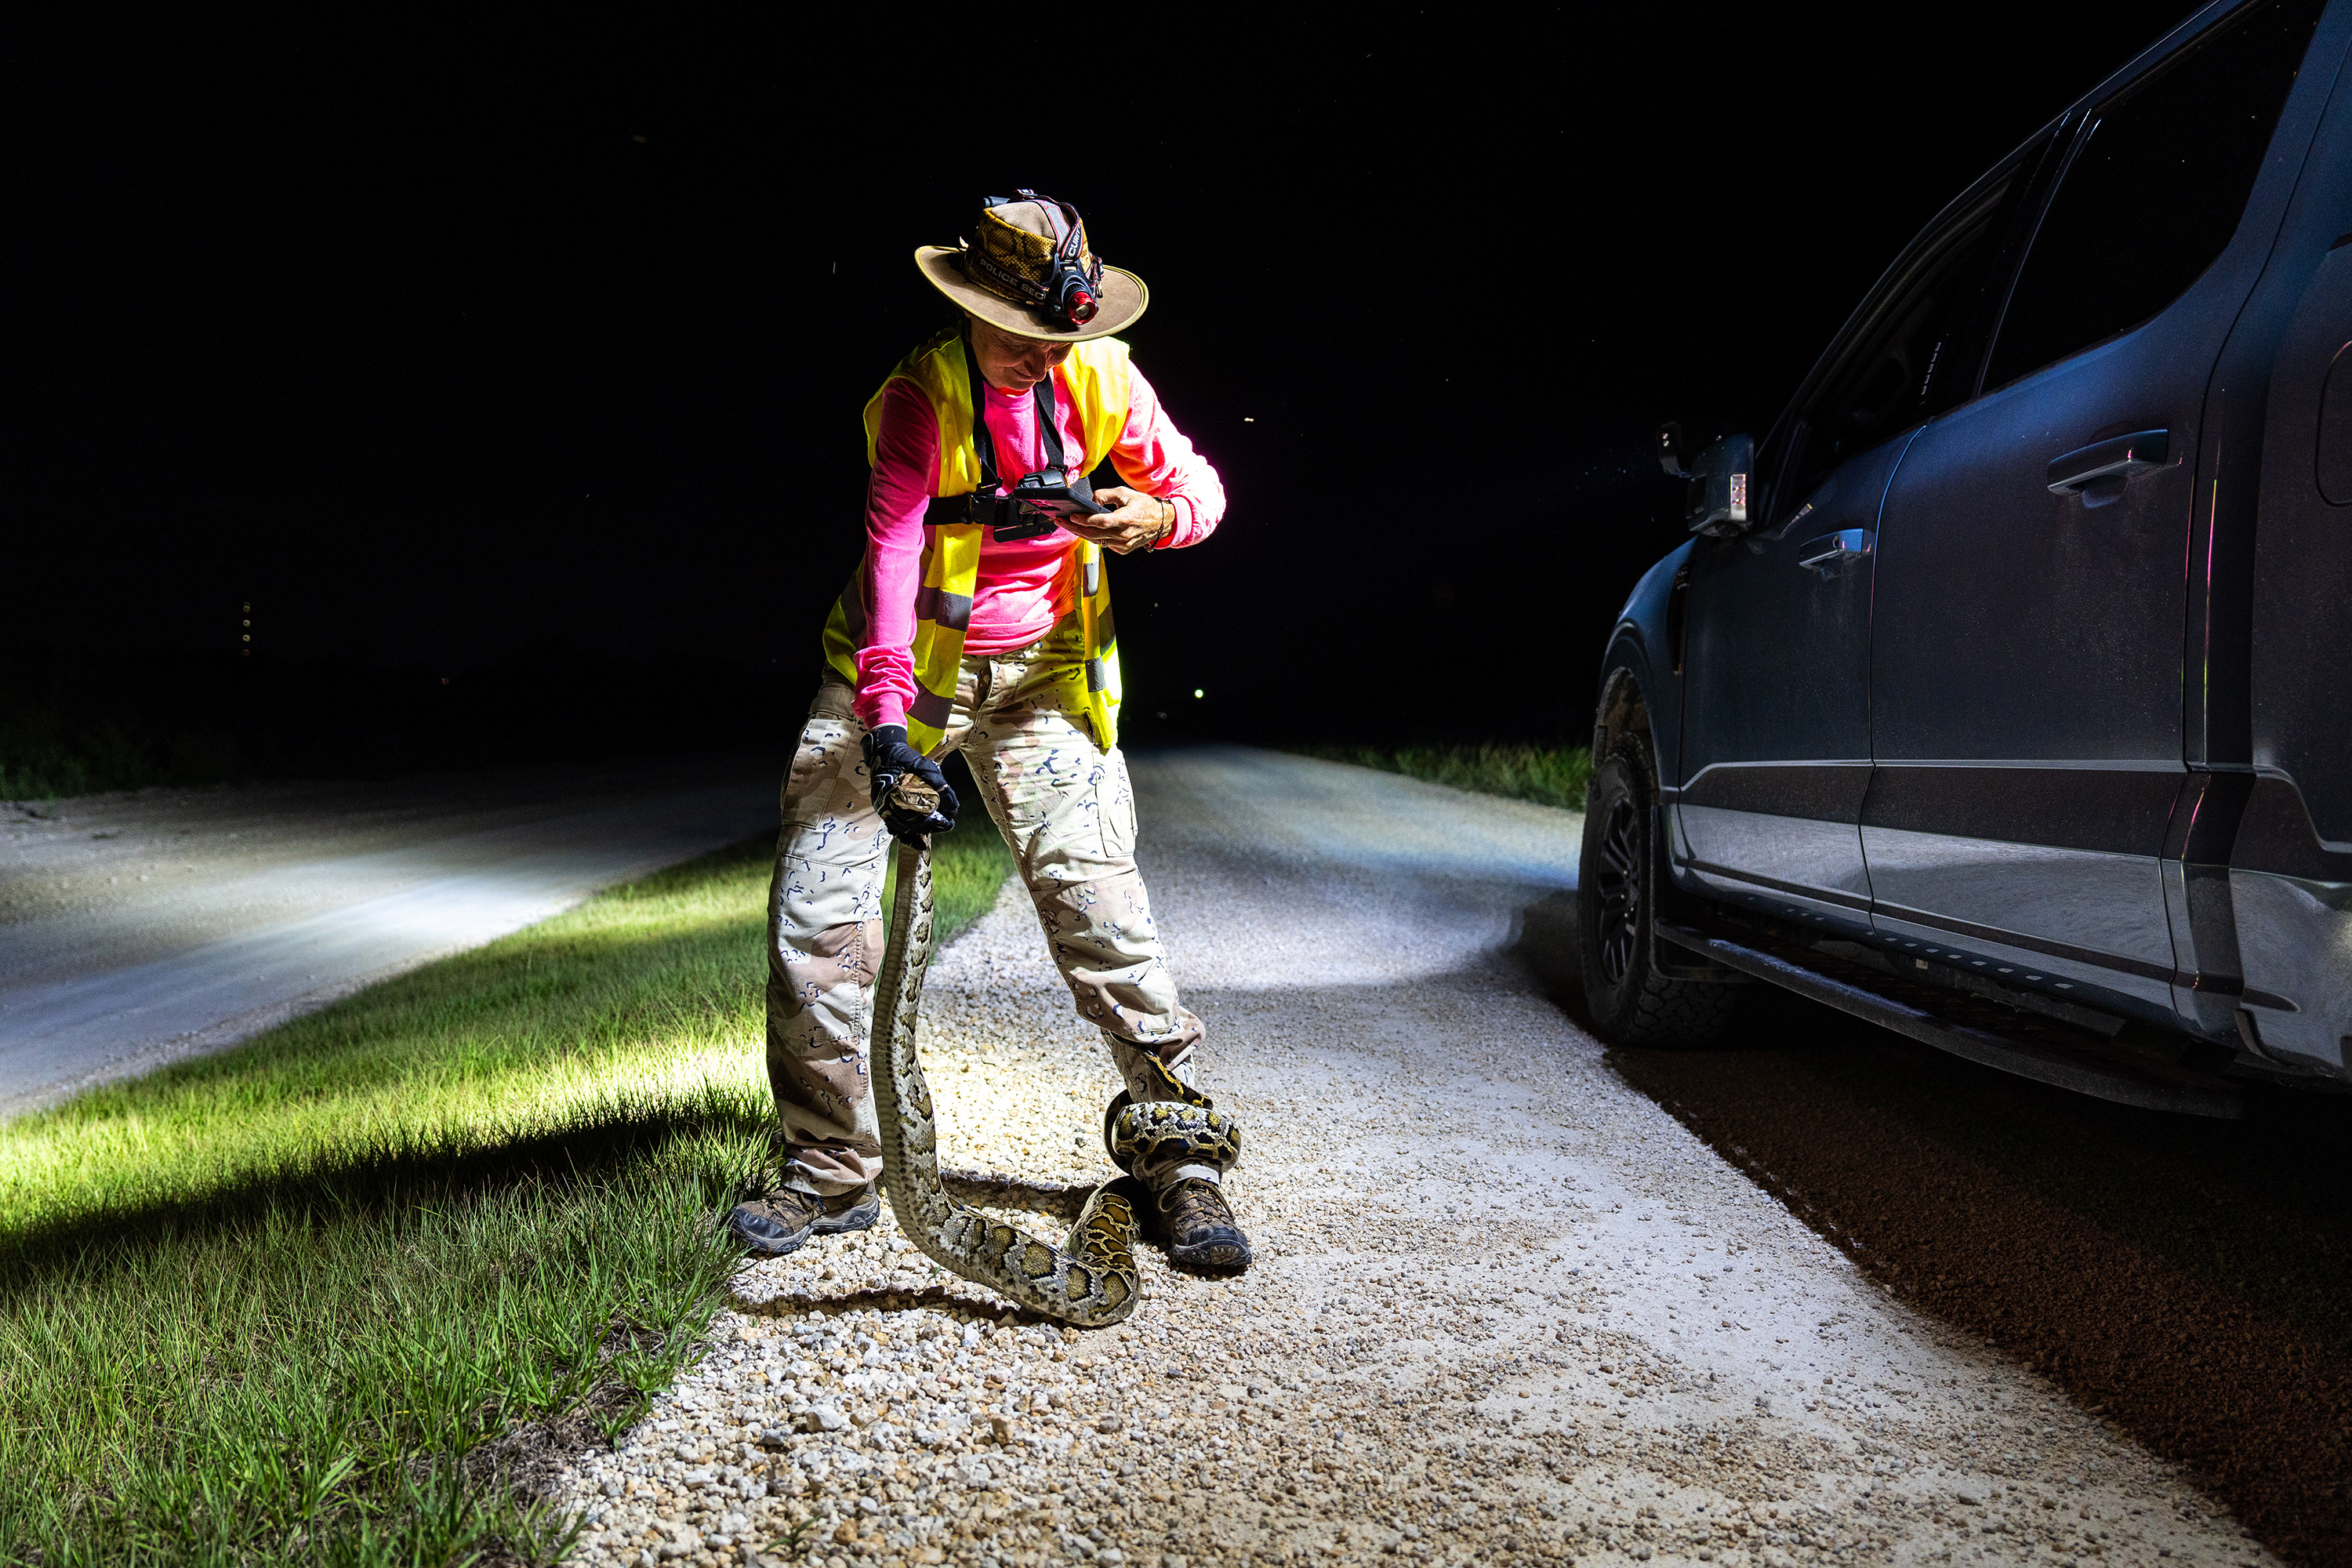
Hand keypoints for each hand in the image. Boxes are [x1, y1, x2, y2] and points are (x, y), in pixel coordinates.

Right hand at [861, 726, 958, 842]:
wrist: (884, 752)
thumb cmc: (906, 758)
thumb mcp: (926, 766)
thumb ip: (940, 785)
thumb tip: (953, 807)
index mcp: (897, 791)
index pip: (920, 813)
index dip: (936, 819)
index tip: (949, 821)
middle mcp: (887, 802)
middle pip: (911, 823)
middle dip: (931, 826)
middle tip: (947, 825)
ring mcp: (883, 808)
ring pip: (903, 829)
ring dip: (921, 831)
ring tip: (937, 829)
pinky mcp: (883, 810)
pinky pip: (894, 829)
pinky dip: (907, 838)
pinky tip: (920, 844)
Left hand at [1062, 487, 1173, 555]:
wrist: (1162, 522)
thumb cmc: (1144, 506)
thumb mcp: (1125, 493)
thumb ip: (1105, 495)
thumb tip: (1091, 502)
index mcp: (1126, 519)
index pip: (1102, 521)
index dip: (1085, 520)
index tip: (1072, 516)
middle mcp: (1124, 535)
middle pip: (1094, 533)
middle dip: (1074, 527)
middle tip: (1060, 520)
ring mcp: (1123, 545)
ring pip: (1097, 541)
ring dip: (1080, 533)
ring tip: (1067, 524)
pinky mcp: (1123, 550)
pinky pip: (1104, 544)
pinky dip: (1093, 537)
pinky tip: (1083, 530)